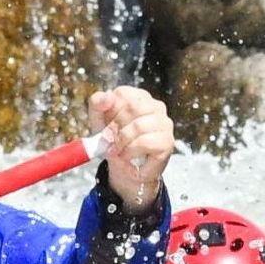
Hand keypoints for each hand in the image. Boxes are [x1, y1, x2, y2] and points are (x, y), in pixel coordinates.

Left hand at [90, 86, 173, 211]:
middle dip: (115, 128)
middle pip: (132, 108)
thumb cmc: (113, 141)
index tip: (105, 126)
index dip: (110, 112)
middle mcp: (156, 106)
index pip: (123, 94)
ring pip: (139, 126)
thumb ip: (97, 103)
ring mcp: (164, 124)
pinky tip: (127, 157)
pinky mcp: (167, 142)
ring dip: (122, 142)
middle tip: (107, 142)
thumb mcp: (99, 120)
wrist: (124, 168)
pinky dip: (131, 152)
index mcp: (139, 97)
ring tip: (116, 152)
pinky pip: (145, 142)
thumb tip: (107, 96)